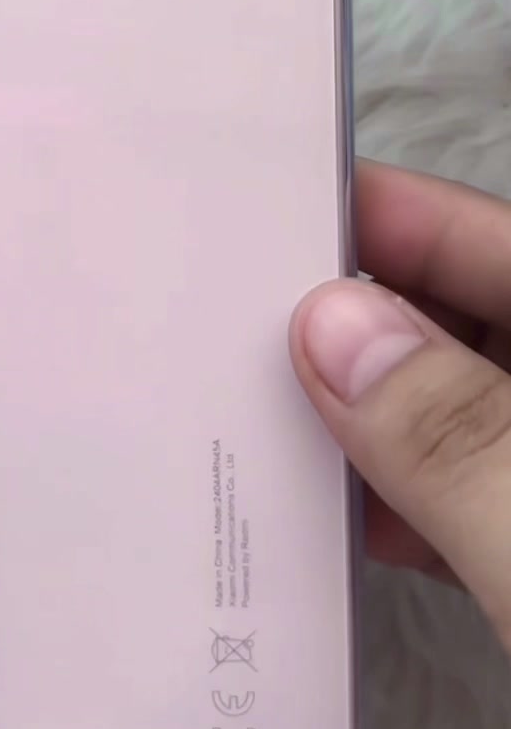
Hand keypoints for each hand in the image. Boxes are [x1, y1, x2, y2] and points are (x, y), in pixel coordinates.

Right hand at [291, 159, 510, 648]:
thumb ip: (461, 443)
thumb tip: (341, 330)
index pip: (509, 241)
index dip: (400, 219)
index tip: (283, 209)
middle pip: (490, 322)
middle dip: (371, 318)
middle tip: (245, 324)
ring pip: (480, 415)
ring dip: (382, 418)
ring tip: (271, 417)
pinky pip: (487, 501)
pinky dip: (418, 503)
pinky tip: (347, 519)